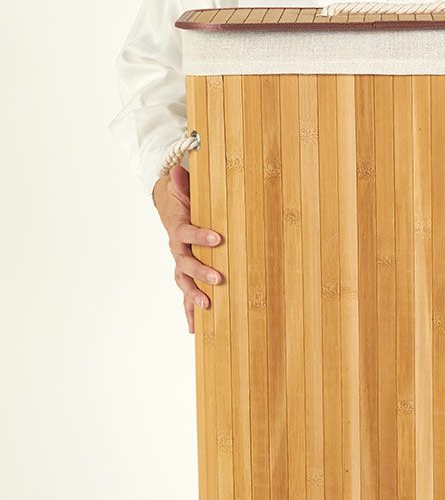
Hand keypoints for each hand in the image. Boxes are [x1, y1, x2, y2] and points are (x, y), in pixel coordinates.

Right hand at [152, 165, 222, 332]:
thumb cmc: (182, 200)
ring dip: (194, 296)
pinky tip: (194, 329)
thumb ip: (182, 182)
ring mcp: (180, 263)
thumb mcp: (182, 188)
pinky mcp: (184, 274)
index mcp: (178, 228)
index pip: (187, 233)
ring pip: (184, 282)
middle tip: (218, 279)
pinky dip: (189, 311)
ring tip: (207, 307)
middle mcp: (177, 249)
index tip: (217, 238)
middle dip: (201, 272)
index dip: (200, 236)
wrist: (170, 209)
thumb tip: (177, 170)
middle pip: (185, 263)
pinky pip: (185, 294)